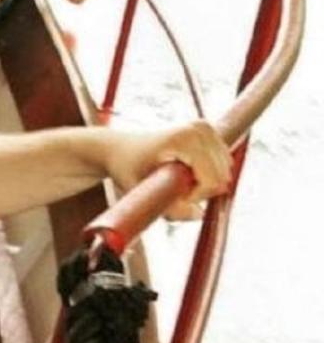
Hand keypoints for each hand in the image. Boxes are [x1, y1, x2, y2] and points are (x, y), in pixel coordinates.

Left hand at [105, 121, 232, 219]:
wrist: (118, 148)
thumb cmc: (126, 169)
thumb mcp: (141, 192)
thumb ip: (169, 209)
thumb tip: (199, 214)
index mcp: (185, 139)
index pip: (212, 181)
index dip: (194, 197)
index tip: (170, 196)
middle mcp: (200, 128)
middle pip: (220, 177)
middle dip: (199, 191)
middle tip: (171, 188)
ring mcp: (206, 127)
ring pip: (223, 172)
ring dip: (202, 184)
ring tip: (174, 179)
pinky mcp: (208, 131)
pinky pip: (221, 165)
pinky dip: (206, 175)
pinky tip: (183, 172)